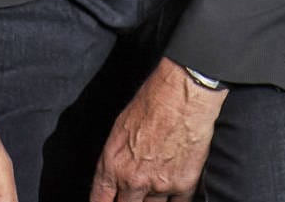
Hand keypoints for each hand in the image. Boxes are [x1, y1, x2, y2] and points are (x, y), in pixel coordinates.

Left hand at [89, 58, 226, 201]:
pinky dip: (175, 200)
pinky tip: (173, 190)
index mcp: (112, 165)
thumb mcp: (120, 130)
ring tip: (156, 182)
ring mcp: (159, 185)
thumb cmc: (153, 101)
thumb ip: (116, 160)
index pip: (100, 201)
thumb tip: (116, 178)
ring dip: (152, 201)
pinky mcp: (183, 184)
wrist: (183, 93)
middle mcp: (133, 180)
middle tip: (136, 193)